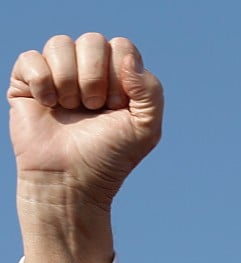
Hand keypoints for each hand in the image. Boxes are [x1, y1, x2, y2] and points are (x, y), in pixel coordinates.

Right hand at [8, 33, 162, 262]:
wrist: (71, 180)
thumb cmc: (110, 156)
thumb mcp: (146, 128)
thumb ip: (151, 91)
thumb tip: (128, 57)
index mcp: (118, 76)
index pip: (121, 46)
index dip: (120, 75)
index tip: (116, 107)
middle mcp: (87, 70)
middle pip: (92, 40)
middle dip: (95, 78)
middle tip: (93, 108)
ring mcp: (57, 73)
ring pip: (60, 44)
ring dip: (69, 81)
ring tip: (71, 108)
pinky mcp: (26, 82)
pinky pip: (31, 58)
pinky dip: (42, 83)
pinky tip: (47, 105)